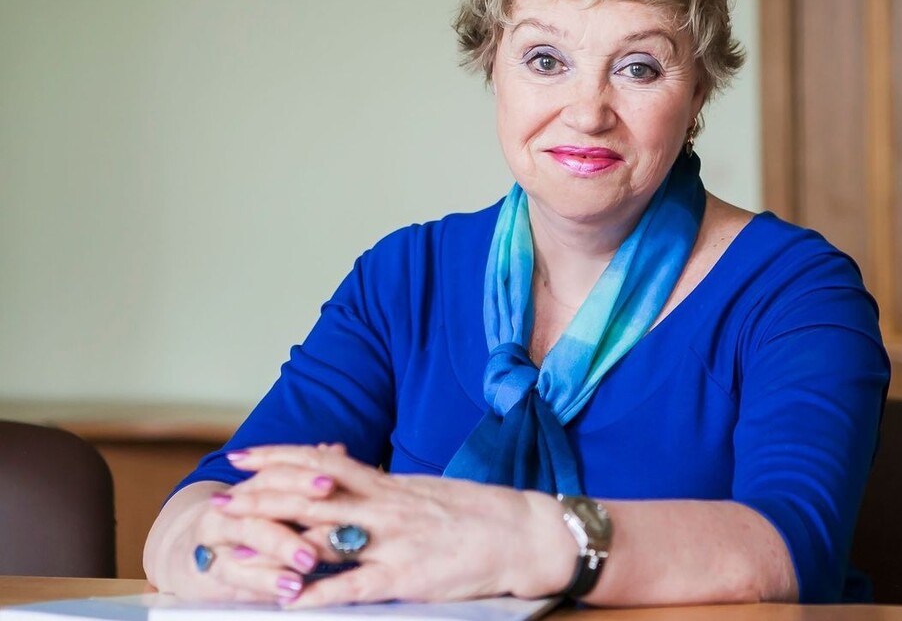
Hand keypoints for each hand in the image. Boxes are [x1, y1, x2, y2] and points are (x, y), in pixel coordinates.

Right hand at [145, 478, 327, 603]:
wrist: (193, 560)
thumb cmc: (250, 529)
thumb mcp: (277, 505)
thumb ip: (307, 481)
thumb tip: (337, 449)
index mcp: (252, 485)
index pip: (276, 472)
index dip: (302, 476)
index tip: (331, 482)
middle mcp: (231, 505)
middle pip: (262, 498)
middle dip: (296, 504)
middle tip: (328, 516)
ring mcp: (218, 536)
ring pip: (249, 532)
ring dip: (282, 546)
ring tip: (311, 560)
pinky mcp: (213, 569)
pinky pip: (237, 573)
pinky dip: (266, 581)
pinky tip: (291, 588)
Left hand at [217, 444, 575, 607]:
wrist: (522, 532)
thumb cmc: (476, 512)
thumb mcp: (423, 488)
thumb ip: (381, 485)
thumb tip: (344, 473)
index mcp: (389, 484)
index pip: (322, 463)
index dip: (278, 458)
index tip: (244, 457)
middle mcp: (384, 506)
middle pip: (310, 497)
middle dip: (261, 498)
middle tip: (222, 501)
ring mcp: (393, 542)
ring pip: (323, 536)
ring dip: (275, 542)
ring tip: (235, 547)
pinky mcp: (407, 577)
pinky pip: (353, 586)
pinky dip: (318, 593)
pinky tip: (287, 600)